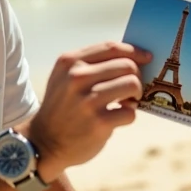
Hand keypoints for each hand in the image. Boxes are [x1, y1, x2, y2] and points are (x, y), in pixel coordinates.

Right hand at [25, 41, 151, 178]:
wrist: (44, 142)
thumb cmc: (62, 106)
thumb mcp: (64, 77)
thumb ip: (90, 64)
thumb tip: (132, 57)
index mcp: (69, 62)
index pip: (111, 47)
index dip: (134, 51)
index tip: (146, 57)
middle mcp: (77, 78)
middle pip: (127, 65)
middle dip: (136, 76)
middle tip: (131, 88)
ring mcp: (88, 101)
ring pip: (132, 85)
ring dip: (136, 95)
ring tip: (127, 102)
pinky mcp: (99, 123)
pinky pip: (130, 112)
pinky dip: (128, 116)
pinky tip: (117, 118)